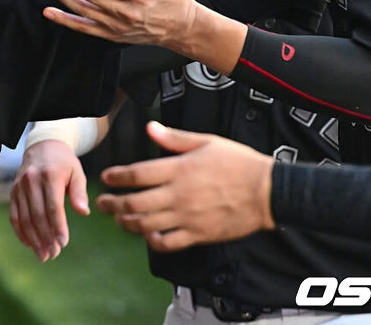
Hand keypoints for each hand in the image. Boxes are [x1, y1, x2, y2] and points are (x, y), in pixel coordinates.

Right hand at [10, 140, 89, 261]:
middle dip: (45, 237)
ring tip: (43, 255)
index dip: (58, 226)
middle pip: (37, 214)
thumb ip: (79, 192)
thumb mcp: (77, 172)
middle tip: (53, 254)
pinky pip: (14, 215)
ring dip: (33, 239)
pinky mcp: (13, 191)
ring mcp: (20, 186)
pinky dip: (21, 232)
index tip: (63, 243)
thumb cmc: (63, 162)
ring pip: (24, 218)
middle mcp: (31, 180)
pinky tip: (29, 244)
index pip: (53, 206)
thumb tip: (84, 212)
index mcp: (50, 175)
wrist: (42, 146)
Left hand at [96, 121, 274, 250]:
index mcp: (179, 169)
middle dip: (112, 204)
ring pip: (146, 226)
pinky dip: (153, 242)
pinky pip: (168, 243)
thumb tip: (150, 128)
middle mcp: (178, 195)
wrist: (268, 192)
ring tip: (119, 219)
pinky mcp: (198, 234)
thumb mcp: (207, 142)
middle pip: (134, 203)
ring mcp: (187, 217)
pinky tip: (148, 236)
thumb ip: (175, 138)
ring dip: (126, 223)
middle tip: (102, 203)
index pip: (136, 174)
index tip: (106, 177)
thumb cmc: (239, 163)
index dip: (116, 176)